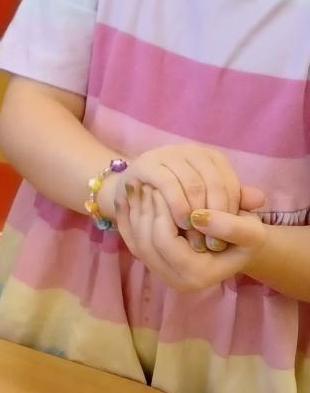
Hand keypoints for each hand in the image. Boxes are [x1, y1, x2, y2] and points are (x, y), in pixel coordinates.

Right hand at [98, 143, 260, 230]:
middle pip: (213, 183)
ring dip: (197, 213)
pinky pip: (168, 184)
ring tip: (197, 237)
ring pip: (192, 184)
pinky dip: (177, 205)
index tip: (228, 238)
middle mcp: (191, 150)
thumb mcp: (208, 203)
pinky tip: (180, 223)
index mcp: (211, 157)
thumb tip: (260, 199)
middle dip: (216, 215)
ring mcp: (168, 154)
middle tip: (213, 242)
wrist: (133, 193)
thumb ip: (233, 201)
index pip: (229, 182)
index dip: (231, 211)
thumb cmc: (175, 201)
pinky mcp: (147, 164)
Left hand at [116, 181, 262, 293]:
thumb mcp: (251, 232)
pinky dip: (130, 219)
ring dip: (137, 212)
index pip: (166, 242)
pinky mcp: (153, 263)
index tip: (165, 186)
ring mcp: (161, 273)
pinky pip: (133, 241)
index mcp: (198, 276)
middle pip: (146, 243)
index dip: (164, 213)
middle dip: (146, 211)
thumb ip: (233, 227)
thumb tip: (198, 217)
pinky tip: (132, 198)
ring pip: (137, 241)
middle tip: (148, 184)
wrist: (236, 245)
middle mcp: (175, 280)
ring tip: (142, 187)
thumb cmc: (245, 236)